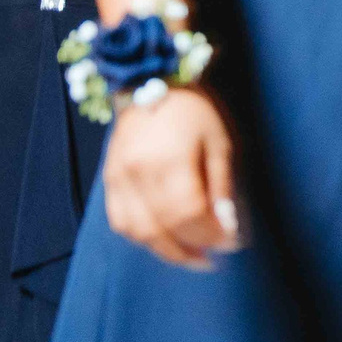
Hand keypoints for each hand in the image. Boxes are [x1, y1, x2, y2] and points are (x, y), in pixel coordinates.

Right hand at [103, 87, 239, 270]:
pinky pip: (120, 220)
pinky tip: (165, 241)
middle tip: (213, 260)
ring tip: (191, 256)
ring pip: (137, 231)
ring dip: (165, 250)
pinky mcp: (109, 179)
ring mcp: (117, 177)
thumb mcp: (219, 143)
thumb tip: (227, 228)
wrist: (150, 82)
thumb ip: (220, 187)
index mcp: (168, 161)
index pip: (188, 215)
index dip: (210, 235)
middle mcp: (137, 173)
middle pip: (162, 228)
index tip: (232, 244)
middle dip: (190, 250)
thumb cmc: (194, 111)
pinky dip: (143, 237)